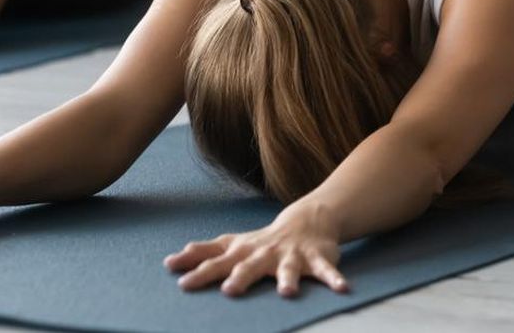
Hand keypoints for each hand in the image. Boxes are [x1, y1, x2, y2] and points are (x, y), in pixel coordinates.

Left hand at [164, 203, 348, 297]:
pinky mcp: (316, 259)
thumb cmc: (262, 240)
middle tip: (229, 291)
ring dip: (288, 279)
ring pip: (289, 268)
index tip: (181, 282)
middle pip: (250, 266)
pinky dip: (334, 278)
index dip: (200, 272)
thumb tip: (171, 261)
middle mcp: (265, 253)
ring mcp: (291, 256)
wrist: (306, 221)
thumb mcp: (232, 244)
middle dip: (240, 277)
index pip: (217, 263)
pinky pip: (326, 271)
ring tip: (287, 292)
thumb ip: (205, 253)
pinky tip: (342, 288)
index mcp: (243, 252)